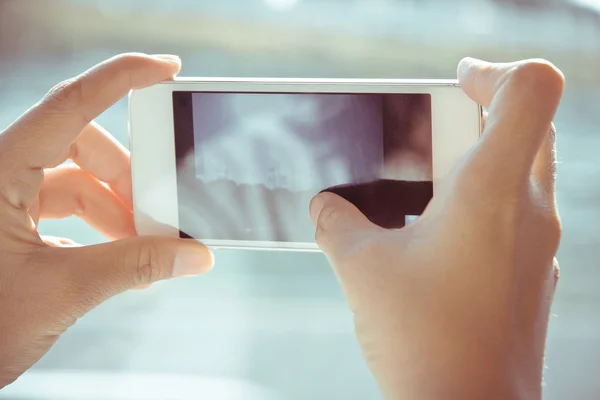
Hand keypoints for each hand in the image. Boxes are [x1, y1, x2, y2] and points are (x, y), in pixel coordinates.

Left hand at [0, 54, 212, 387]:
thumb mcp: (60, 291)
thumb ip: (133, 266)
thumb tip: (193, 254)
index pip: (68, 107)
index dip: (120, 79)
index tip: (165, 68)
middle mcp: (0, 176)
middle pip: (80, 147)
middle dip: (127, 178)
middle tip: (160, 212)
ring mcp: (6, 201)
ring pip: (78, 184)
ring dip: (118, 212)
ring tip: (144, 248)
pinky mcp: (13, 226)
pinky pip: (69, 210)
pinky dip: (102, 230)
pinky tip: (120, 256)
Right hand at [310, 59, 563, 399]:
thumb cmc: (424, 342)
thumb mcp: (360, 269)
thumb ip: (336, 222)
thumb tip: (326, 207)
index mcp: (491, 192)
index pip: (529, 90)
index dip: (495, 72)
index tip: (459, 81)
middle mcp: (529, 211)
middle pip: (529, 125)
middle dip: (483, 112)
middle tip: (435, 129)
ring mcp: (537, 244)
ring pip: (527, 169)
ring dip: (483, 158)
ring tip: (428, 183)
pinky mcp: (531, 272)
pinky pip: (520, 212)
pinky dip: (487, 201)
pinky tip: (439, 230)